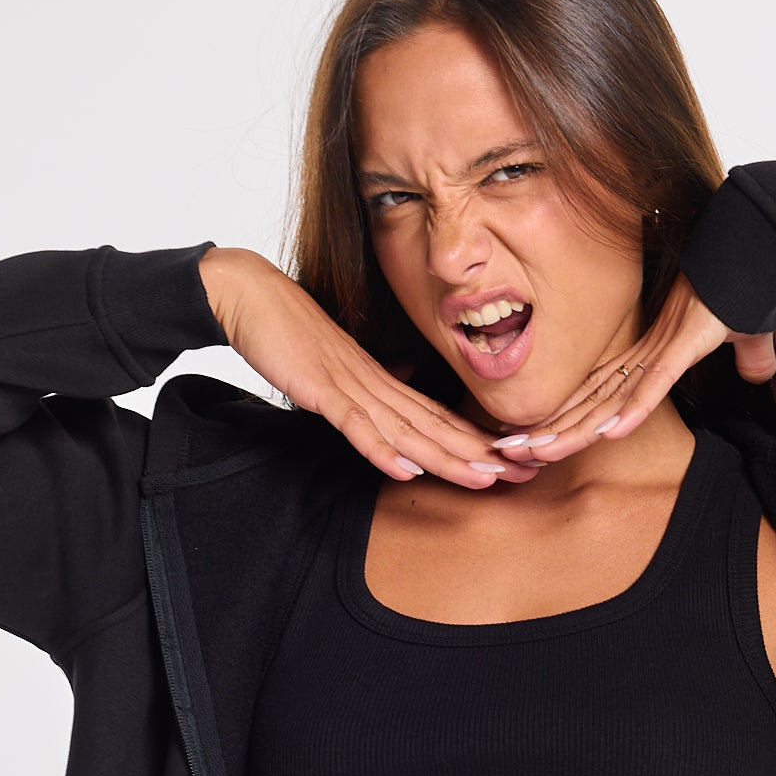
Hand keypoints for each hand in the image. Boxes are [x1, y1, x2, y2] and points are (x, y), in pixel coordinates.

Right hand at [198, 248, 535, 486]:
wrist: (250, 296)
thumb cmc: (290, 330)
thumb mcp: (337, 364)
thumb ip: (367, 385)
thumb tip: (398, 391)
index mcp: (382, 380)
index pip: (438, 416)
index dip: (477, 441)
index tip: (514, 461)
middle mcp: (375, 383)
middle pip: (436, 426)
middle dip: (481, 454)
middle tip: (526, 475)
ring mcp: (349, 385)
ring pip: (406, 429)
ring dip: (445, 457)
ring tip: (483, 480)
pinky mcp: (319, 388)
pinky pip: (354, 424)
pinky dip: (380, 449)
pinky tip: (405, 471)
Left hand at [494, 272, 775, 465]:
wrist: (754, 244)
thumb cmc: (743, 286)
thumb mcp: (743, 336)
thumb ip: (746, 359)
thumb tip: (759, 375)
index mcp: (648, 356)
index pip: (598, 398)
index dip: (567, 423)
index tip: (535, 444)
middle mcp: (643, 356)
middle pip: (589, 404)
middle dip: (549, 432)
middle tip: (507, 452)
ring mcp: (660, 350)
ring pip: (608, 401)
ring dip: (572, 430)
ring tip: (534, 452)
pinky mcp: (682, 346)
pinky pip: (652, 384)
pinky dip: (632, 410)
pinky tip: (607, 434)